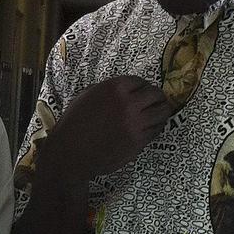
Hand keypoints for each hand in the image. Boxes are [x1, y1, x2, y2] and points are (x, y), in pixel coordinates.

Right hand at [41, 76, 171, 182]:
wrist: (71, 153)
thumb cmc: (74, 124)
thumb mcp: (87, 96)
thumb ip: (108, 90)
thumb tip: (125, 90)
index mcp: (115, 88)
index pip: (141, 81)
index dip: (143, 86)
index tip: (144, 91)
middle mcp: (129, 103)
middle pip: (156, 94)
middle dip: (157, 97)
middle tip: (156, 101)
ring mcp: (136, 123)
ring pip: (162, 112)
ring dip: (161, 112)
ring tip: (158, 114)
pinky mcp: (139, 141)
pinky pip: (156, 130)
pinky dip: (156, 128)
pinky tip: (150, 128)